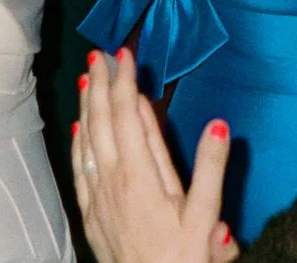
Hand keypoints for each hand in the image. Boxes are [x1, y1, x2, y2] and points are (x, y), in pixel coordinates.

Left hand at [74, 49, 232, 262]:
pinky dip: (79, 144)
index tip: (124, 54)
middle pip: (101, 123)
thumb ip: (210, 169)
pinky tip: (79, 130)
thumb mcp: (205, 215)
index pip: (126, 117)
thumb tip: (218, 125)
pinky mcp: (92, 216)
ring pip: (87, 142)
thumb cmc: (182, 258)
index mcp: (140, 176)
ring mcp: (99, 199)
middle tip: (99, 54)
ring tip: (86, 79)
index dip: (123, 82)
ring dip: (86, 108)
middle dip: (100, 86)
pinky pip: (80, 170)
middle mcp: (113, 182)